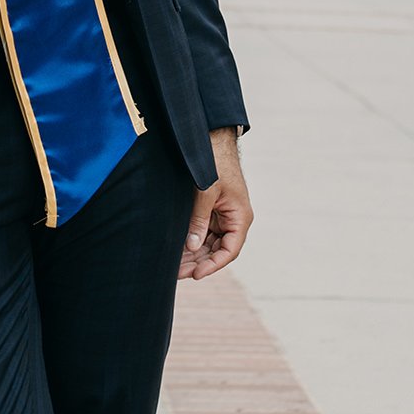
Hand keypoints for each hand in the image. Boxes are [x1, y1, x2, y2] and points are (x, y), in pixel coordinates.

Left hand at [177, 128, 253, 280]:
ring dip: (192, 255)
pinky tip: (175, 251)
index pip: (230, 251)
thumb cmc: (214, 163)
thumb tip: (191, 246)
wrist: (212, 140)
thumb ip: (199, 220)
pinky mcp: (210, 211)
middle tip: (176, 274)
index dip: (213, 265)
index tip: (196, 274)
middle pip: (217, 251)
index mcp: (240, 217)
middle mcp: (233, 220)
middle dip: (197, 263)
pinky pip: (202, 232)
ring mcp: (221, 217)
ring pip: (208, 244)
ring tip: (172, 267)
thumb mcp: (206, 192)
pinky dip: (189, 242)